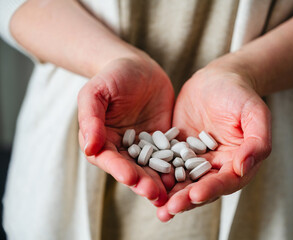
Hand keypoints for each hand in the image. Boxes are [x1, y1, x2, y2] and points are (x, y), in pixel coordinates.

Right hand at [78, 56, 174, 205]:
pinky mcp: (164, 143)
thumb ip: (91, 117)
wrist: (140, 68)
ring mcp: (145, 148)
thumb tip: (89, 147)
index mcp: (102, 140)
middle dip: (142, 182)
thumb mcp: (97, 92)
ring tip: (170, 194)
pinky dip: (177, 167)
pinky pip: (171, 156)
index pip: (109, 159)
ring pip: (152, 168)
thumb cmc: (113, 76)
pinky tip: (187, 177)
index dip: (118, 169)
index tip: (129, 177)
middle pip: (131, 169)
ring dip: (160, 182)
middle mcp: (123, 149)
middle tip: (154, 193)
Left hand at [157, 55, 271, 220]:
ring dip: (171, 195)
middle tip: (169, 209)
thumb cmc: (240, 93)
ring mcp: (195, 159)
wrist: (217, 78)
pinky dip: (158, 175)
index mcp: (237, 162)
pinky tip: (145, 181)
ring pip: (183, 181)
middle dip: (186, 199)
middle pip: (202, 187)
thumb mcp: (254, 112)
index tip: (195, 195)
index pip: (225, 181)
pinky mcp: (178, 150)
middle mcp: (216, 165)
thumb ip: (257, 141)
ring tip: (158, 210)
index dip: (212, 189)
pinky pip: (167, 164)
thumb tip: (243, 168)